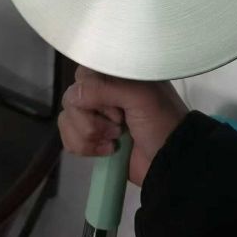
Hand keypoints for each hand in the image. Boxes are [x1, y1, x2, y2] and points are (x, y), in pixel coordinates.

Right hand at [58, 66, 187, 185]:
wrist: (169, 163)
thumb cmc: (161, 123)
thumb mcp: (140, 97)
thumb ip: (105, 88)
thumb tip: (73, 96)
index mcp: (117, 74)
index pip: (84, 73)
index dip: (93, 92)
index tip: (116, 107)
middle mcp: (104, 91)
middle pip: (72, 97)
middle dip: (93, 117)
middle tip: (120, 124)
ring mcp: (96, 116)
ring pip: (67, 118)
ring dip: (90, 135)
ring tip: (116, 140)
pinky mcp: (91, 138)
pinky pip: (68, 137)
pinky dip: (85, 147)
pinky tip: (108, 151)